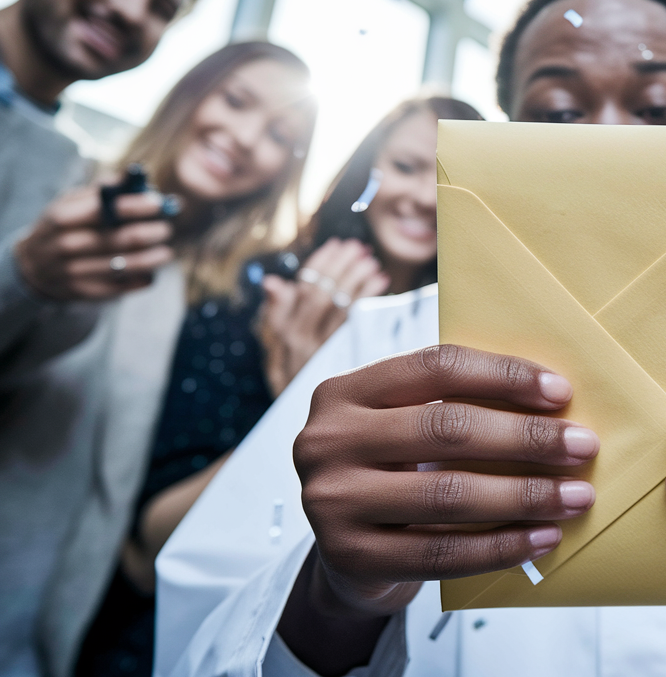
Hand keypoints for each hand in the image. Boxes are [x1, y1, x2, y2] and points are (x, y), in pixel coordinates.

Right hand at [14, 185, 173, 299]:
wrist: (31, 268)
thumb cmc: (60, 227)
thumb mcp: (68, 203)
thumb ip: (101, 190)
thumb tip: (134, 176)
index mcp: (63, 218)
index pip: (110, 209)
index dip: (141, 205)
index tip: (161, 203)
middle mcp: (68, 245)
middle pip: (126, 239)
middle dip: (155, 232)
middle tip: (166, 228)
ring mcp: (76, 272)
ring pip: (130, 265)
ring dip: (156, 256)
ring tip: (165, 250)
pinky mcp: (87, 292)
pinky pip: (127, 285)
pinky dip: (145, 276)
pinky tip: (149, 269)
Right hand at [258, 239, 388, 394]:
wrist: (307, 433)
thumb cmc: (294, 386)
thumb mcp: (278, 354)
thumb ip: (279, 316)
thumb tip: (273, 282)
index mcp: (286, 333)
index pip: (301, 289)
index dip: (319, 264)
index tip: (336, 243)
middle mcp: (301, 341)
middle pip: (320, 294)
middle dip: (340, 267)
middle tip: (358, 247)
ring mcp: (321, 353)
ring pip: (338, 307)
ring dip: (355, 278)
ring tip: (370, 260)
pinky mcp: (340, 363)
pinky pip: (354, 324)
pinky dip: (367, 298)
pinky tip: (381, 282)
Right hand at [281, 345, 598, 675]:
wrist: (344, 554)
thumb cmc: (393, 474)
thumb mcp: (403, 427)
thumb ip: (454, 408)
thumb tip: (554, 403)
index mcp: (346, 392)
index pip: (436, 367)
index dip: (503, 375)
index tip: (562, 392)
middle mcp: (328, 440)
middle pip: (446, 428)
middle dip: (526, 437)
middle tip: (582, 446)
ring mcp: (332, 501)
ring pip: (449, 494)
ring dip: (526, 495)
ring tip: (575, 496)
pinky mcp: (351, 557)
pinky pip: (442, 553)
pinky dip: (502, 546)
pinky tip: (543, 538)